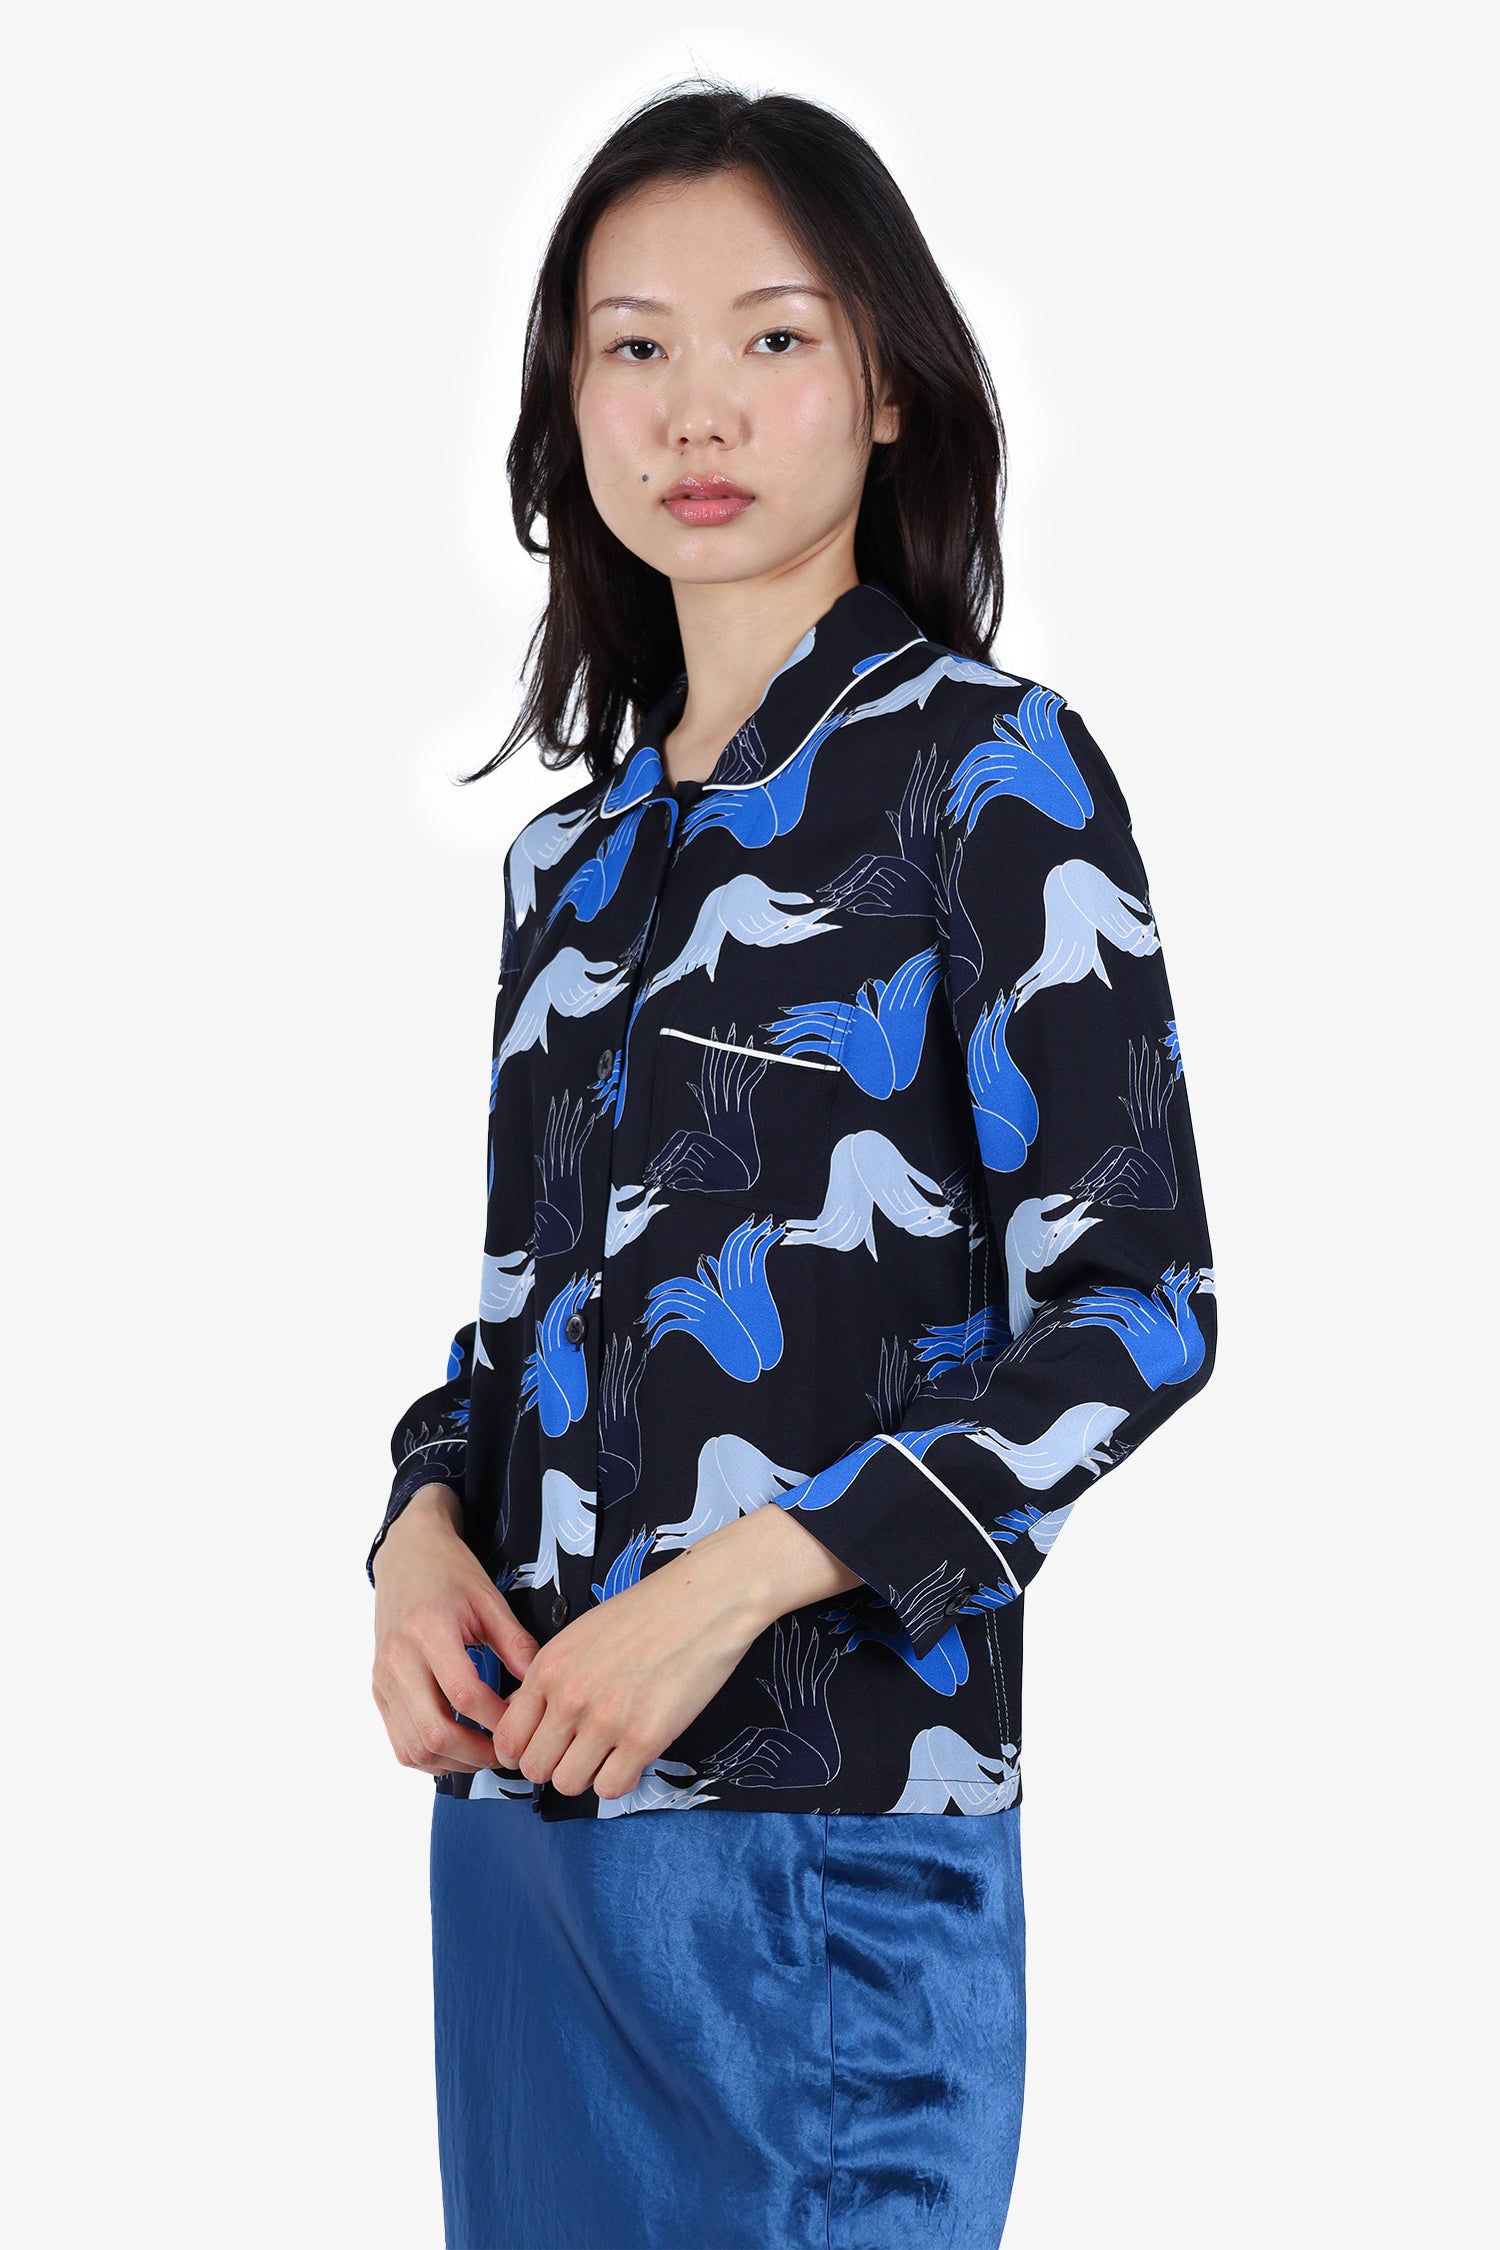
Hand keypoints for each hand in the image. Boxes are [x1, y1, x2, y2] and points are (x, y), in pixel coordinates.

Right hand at [370, 1485, 539, 1775]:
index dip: (498, 1719)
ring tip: (486, 1753)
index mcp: (428, 1630)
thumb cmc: (450, 1573)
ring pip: (413, 1747)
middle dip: (477, 1754)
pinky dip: (430, 1757)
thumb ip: (517, 1646)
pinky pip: (400, 1741)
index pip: (464, 1695)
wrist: (406, 1554)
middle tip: (508, 1752)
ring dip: (453, 1763)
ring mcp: (383, 1678)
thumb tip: (543, 1690)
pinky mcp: (378, 1689)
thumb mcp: (490, 1600)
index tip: (524, 1723)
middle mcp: (398, 1659)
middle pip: (434, 1732)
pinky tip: (458, 1748)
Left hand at [491, 1501, 860, 1800]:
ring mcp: (605, 1720)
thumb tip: (535, 1721)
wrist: (705, 1600)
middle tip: (581, 1752)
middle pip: (534, 1768)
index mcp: (548, 1667)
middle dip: (555, 1766)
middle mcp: (568, 1696)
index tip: (544, 1749)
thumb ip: (553, 1677)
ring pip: (568, 1784)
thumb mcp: (582, 1635)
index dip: (523, 1751)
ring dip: (587, 1775)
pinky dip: (621, 1779)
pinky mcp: (644, 1739)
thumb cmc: (648, 1612)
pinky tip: (634, 1755)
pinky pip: (611, 1788)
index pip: (508, 1738)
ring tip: (610, 1753)